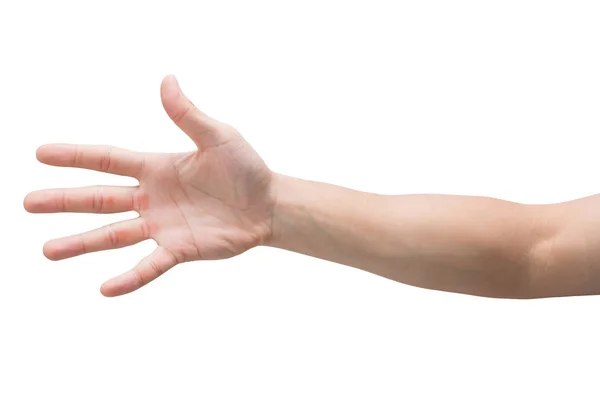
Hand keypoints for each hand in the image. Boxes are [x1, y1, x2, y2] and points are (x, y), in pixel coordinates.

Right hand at [24, 76, 275, 296]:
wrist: (269, 205)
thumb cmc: (246, 169)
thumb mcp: (218, 137)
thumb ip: (188, 115)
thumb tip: (167, 80)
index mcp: (157, 168)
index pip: (108, 160)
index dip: (76, 156)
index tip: (40, 154)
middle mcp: (152, 198)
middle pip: (100, 200)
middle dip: (64, 201)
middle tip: (28, 203)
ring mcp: (163, 226)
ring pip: (114, 236)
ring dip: (82, 243)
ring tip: (48, 250)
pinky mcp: (180, 249)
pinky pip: (150, 265)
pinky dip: (129, 277)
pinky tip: (105, 289)